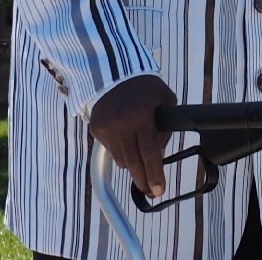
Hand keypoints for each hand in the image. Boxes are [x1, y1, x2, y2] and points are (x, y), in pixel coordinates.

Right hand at [88, 74, 177, 196]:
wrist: (114, 70)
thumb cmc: (144, 85)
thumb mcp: (165, 99)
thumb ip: (165, 127)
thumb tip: (160, 153)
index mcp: (142, 115)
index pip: (149, 152)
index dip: (154, 174)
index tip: (158, 190)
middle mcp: (122, 123)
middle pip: (133, 162)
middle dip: (143, 179)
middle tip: (151, 191)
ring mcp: (106, 127)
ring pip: (122, 159)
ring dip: (132, 162)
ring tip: (141, 157)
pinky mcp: (96, 129)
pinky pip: (111, 149)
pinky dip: (120, 149)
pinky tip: (126, 137)